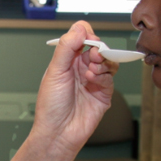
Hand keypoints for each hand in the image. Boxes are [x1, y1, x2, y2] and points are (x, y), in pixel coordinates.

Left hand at [33, 21, 116, 155]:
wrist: (58, 133)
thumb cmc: (51, 106)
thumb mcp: (55, 71)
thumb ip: (67, 47)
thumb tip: (80, 28)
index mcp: (66, 61)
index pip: (81, 38)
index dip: (86, 35)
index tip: (86, 39)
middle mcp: (80, 68)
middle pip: (97, 47)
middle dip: (97, 48)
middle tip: (93, 55)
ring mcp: (93, 80)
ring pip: (107, 61)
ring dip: (102, 61)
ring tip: (92, 69)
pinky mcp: (103, 94)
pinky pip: (110, 78)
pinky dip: (104, 75)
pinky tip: (93, 79)